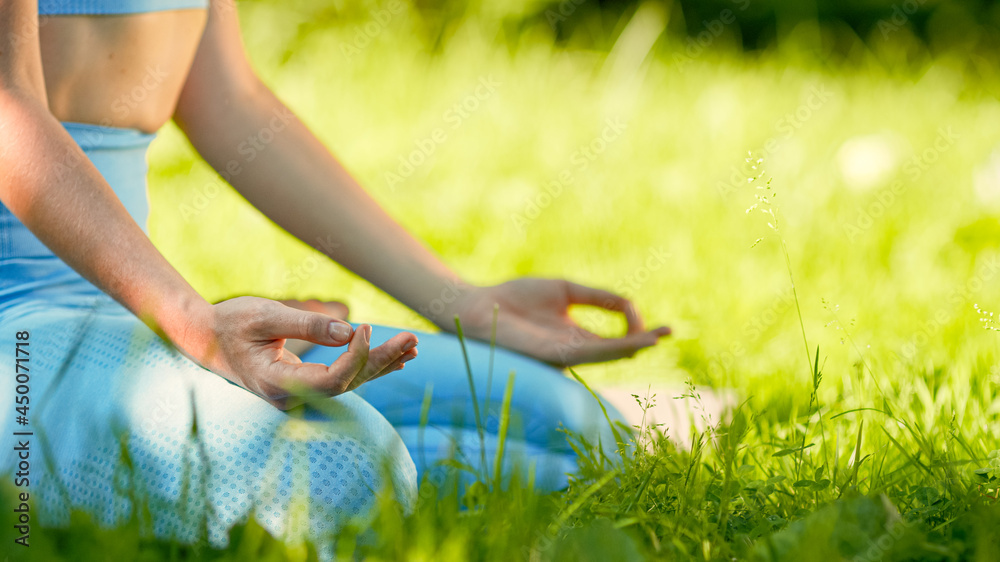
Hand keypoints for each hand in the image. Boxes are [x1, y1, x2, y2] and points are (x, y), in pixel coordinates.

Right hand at [183, 296, 417, 408]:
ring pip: (350, 382)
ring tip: (414, 346)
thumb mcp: (265, 316)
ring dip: (382, 363)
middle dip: (381, 360)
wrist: (206, 339)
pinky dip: (369, 365)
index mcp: (277, 383)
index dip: (356, 358)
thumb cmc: (231, 323)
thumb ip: (306, 325)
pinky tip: (397, 360)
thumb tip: (350, 332)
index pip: (331, 381)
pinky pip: (344, 378)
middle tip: (413, 339)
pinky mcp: (306, 385)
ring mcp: (299, 394)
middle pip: (348, 384)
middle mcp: (291, 397)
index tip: (364, 327)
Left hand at [440, 278, 669, 365]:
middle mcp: (573, 349)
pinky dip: (610, 348)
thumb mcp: (564, 290)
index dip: (638, 330)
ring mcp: (564, 354)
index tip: (654, 320)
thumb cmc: (515, 298)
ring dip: (630, 347)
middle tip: (668, 332)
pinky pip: (587, 352)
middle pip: (615, 350)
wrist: (480, 307)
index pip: (615, 338)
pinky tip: (626, 343)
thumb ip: (597, 296)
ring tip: (655, 339)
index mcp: (576, 336)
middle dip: (642, 341)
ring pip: (604, 354)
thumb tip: (629, 303)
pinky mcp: (552, 355)